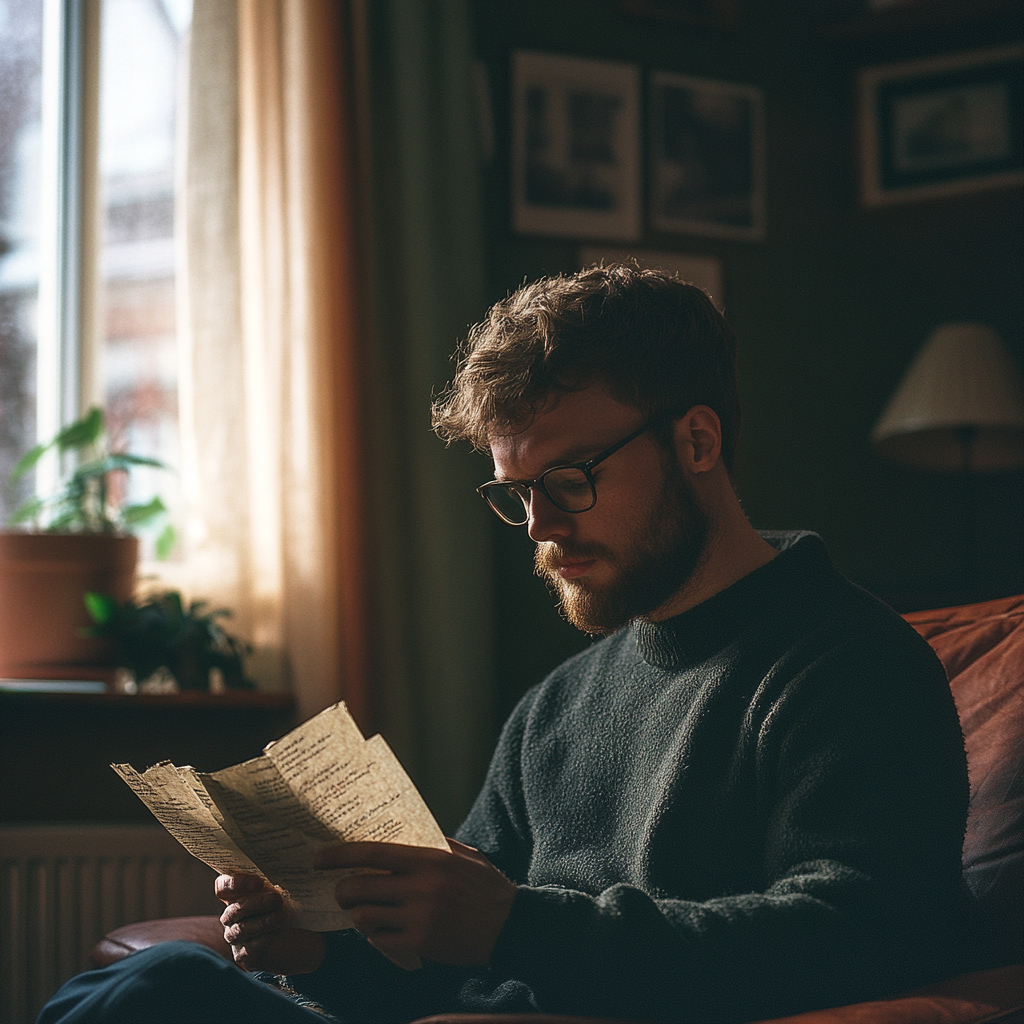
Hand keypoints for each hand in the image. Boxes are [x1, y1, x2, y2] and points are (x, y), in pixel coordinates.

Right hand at [216, 872, 325, 973]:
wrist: (296, 939)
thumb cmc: (286, 908)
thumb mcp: (282, 891)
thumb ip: (279, 879)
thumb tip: (297, 864)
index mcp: (237, 895)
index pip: (222, 887)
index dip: (235, 883)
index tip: (258, 881)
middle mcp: (232, 915)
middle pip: (234, 909)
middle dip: (256, 903)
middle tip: (276, 899)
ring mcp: (236, 936)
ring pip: (240, 929)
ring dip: (261, 923)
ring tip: (280, 917)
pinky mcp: (244, 955)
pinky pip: (248, 948)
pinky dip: (262, 940)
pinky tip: (274, 934)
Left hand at [315, 839, 516, 967]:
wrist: (511, 926)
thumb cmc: (486, 887)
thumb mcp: (464, 856)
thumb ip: (434, 844)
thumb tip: (402, 834)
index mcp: (429, 859)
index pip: (372, 853)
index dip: (339, 855)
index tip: (319, 859)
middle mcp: (421, 886)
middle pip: (359, 887)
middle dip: (342, 891)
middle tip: (341, 892)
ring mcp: (419, 917)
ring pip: (364, 917)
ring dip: (358, 916)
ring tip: (364, 913)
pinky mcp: (421, 943)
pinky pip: (380, 940)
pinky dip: (377, 937)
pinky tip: (385, 932)